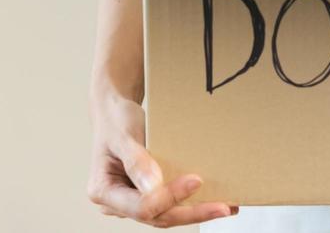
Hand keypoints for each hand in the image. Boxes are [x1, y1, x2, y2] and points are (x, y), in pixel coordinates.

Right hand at [87, 88, 239, 226]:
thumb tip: (153, 187)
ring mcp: (132, 202)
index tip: (196, 180)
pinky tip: (215, 201)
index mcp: (103, 191)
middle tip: (222, 207)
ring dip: (195, 212)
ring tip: (226, 207)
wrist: (115, 112)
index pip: (142, 206)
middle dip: (191, 213)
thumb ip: (136, 161)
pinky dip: (191, 204)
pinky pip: (169, 206)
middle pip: (157, 217)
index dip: (170, 197)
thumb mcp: (123, 135)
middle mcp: (117, 203)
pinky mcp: (147, 196)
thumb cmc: (117, 120)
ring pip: (166, 215)